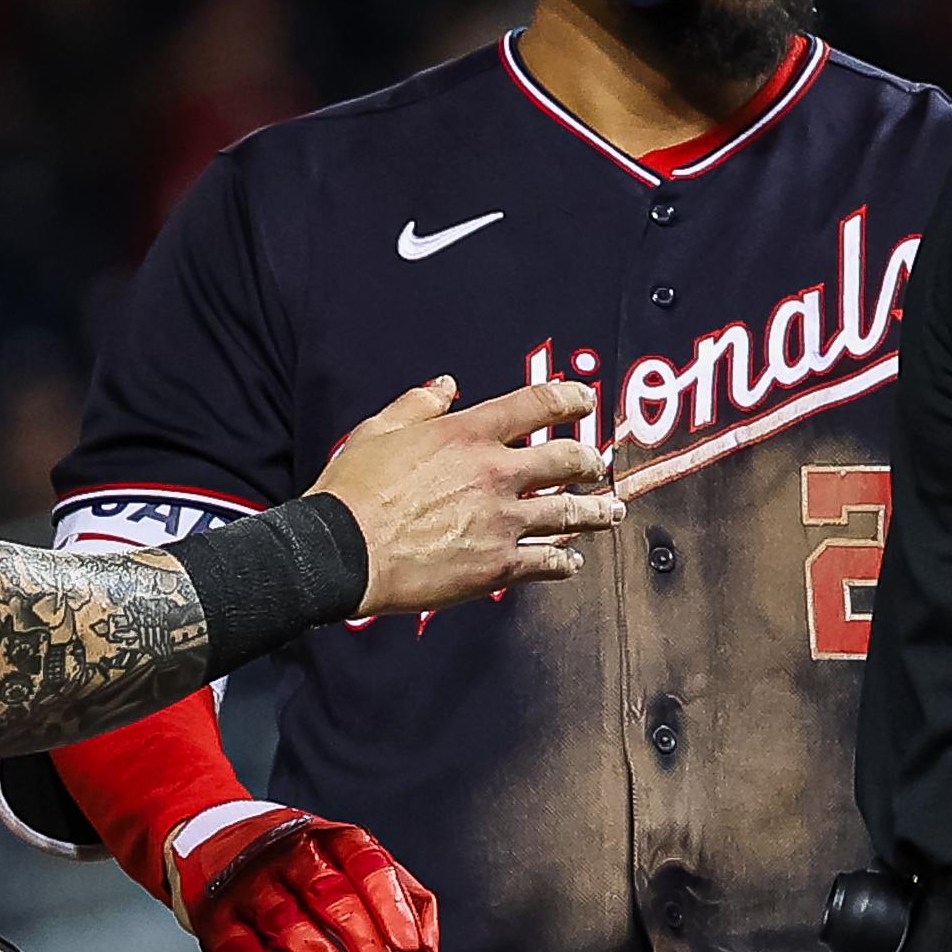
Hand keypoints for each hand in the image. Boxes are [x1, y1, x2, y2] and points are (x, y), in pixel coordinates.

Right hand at [175, 806, 438, 951]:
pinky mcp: (217, 918)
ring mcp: (251, 885)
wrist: (215, 840)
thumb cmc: (298, 860)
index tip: (407, 944)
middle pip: (329, 893)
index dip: (390, 903)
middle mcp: (290, 857)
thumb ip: (400, 896)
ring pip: (286, 921)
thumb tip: (427, 943)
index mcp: (330, 840)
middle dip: (361, 940)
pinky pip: (236, 947)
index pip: (366, 862)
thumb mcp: (354, 862)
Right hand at [312, 376, 615, 616]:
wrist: (342, 552)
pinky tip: (572, 562)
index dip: (570, 399)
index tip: (586, 402)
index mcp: (468, 434)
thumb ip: (418, 405)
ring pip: (570, 514)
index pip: (536, 405)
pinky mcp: (499, 565)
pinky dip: (566, 563)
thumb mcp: (380, 431)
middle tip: (598, 468)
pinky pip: (548, 562)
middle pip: (568, 459)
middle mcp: (495, 473)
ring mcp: (502, 521)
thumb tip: (444, 385)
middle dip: (591, 463)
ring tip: (609, 514)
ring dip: (596, 513)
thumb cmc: (354, 492)